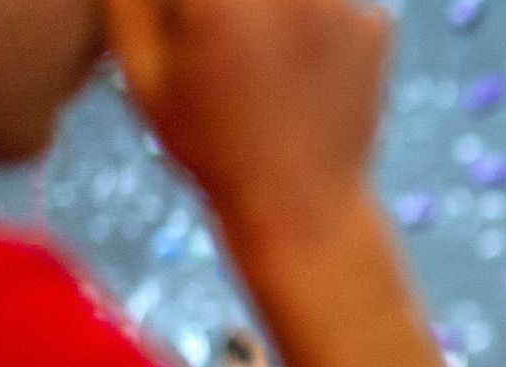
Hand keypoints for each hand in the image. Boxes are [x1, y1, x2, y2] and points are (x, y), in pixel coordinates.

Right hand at [103, 0, 391, 233]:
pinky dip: (315, 25)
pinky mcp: (375, 23)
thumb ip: (130, 3)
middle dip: (227, 10)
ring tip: (264, 64)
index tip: (188, 31)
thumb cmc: (209, 146)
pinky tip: (301, 74)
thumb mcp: (145, 75)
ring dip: (270, 12)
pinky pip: (330, 1)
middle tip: (226, 51)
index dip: (187, 10)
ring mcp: (339, 2)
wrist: (302, 207)